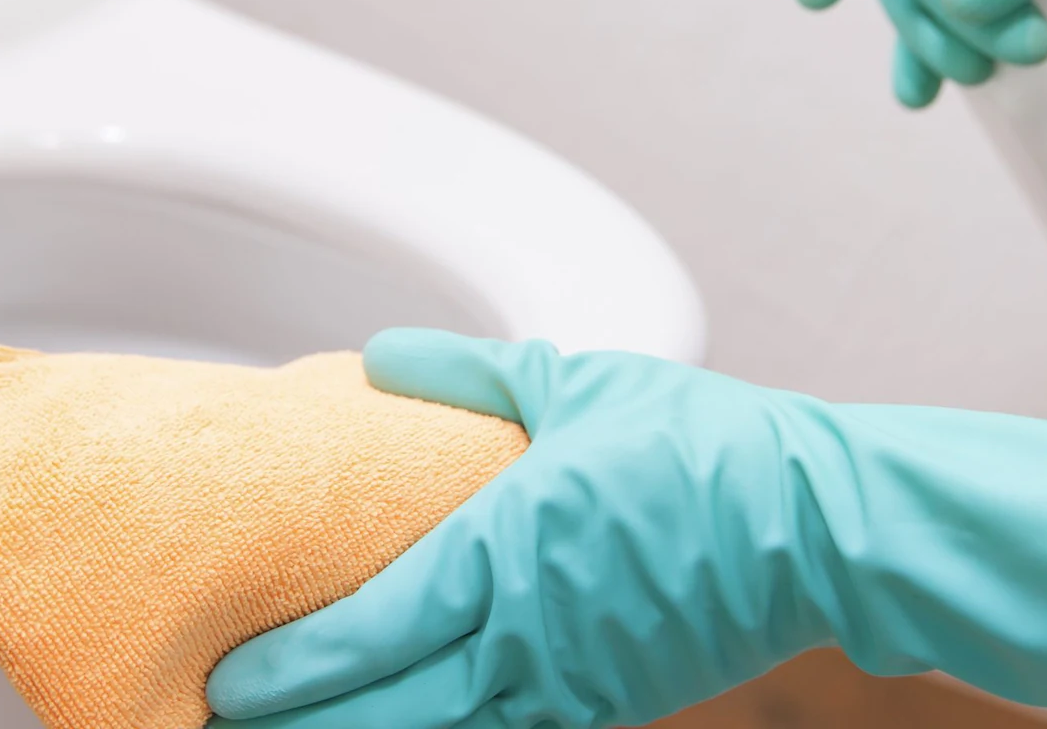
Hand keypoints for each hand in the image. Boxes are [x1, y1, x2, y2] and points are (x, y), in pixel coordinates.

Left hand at [206, 329, 1046, 727]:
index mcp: (506, 551)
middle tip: (235, 721)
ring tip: (314, 727)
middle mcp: (526, 635)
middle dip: (305, 724)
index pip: (368, 631)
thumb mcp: (578, 382)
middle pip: (387, 711)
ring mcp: (571, 684)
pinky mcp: (612, 705)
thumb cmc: (704, 445)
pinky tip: (423, 720)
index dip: (290, 669)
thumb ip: (467, 370)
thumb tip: (376, 354)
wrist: (818, 524)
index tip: (227, 678)